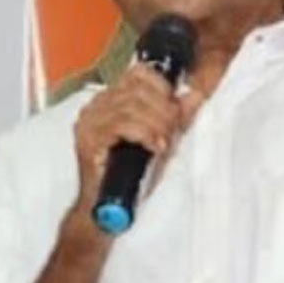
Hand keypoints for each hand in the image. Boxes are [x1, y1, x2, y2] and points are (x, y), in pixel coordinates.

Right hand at [71, 64, 182, 213]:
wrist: (107, 210)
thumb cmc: (131, 176)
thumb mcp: (161, 141)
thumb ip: (177, 118)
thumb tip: (195, 95)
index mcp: (112, 99)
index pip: (139, 73)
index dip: (163, 87)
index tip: (175, 111)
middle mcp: (97, 105)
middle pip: (138, 88)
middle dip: (164, 109)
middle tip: (173, 132)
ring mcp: (89, 121)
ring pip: (132, 105)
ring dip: (157, 123)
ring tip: (164, 143)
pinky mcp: (88, 138)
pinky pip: (122, 124)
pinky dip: (144, 133)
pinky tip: (154, 147)